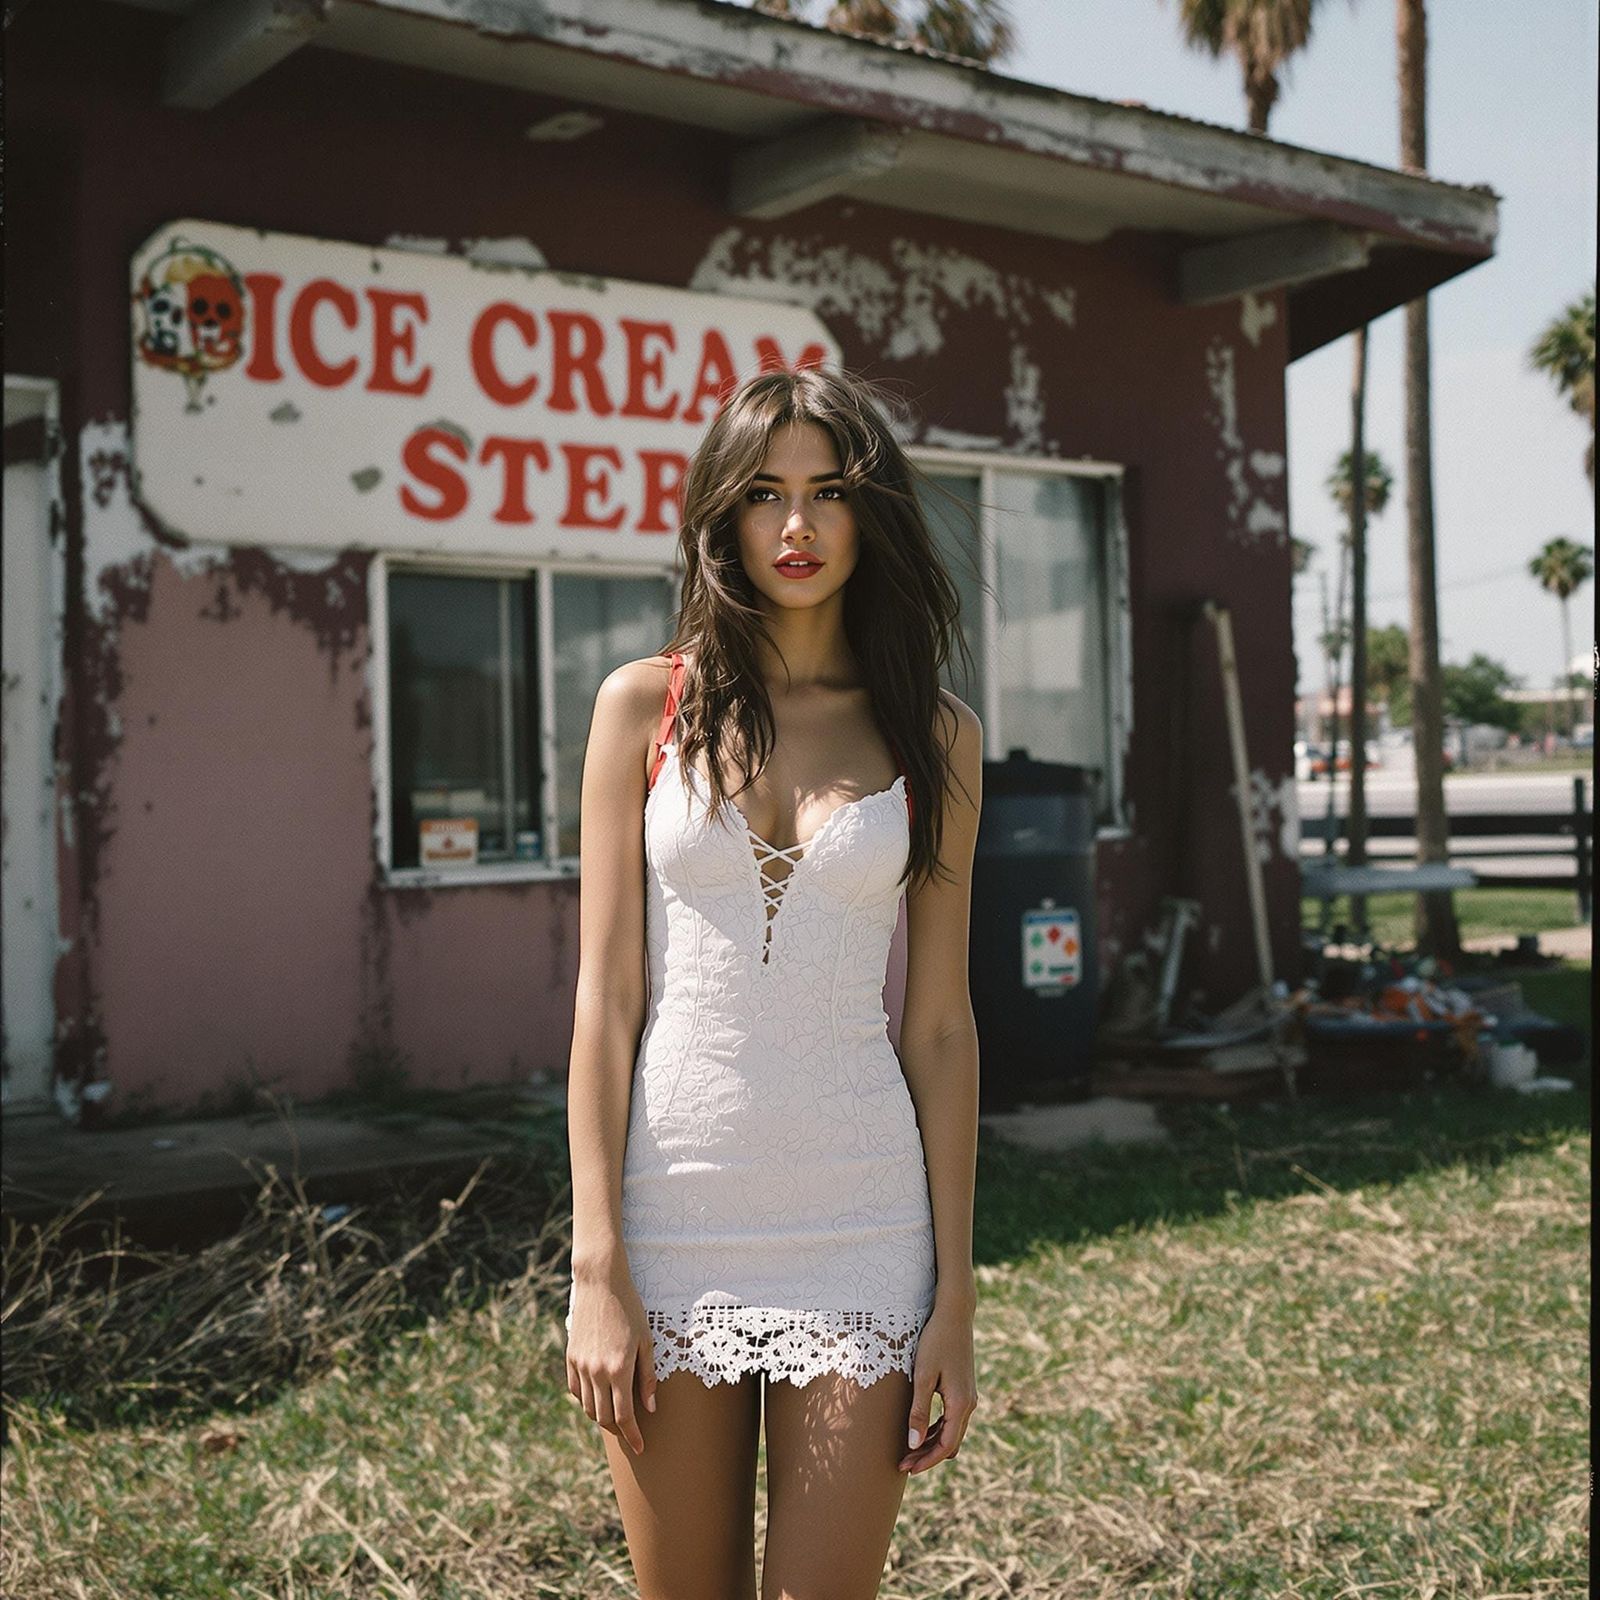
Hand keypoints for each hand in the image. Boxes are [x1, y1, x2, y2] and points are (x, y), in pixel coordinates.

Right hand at [565, 1264, 657, 1456]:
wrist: (600, 1283)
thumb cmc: (630, 1309)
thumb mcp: (646, 1341)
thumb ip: (647, 1377)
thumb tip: (650, 1408)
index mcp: (619, 1369)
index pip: (624, 1417)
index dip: (633, 1436)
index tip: (641, 1447)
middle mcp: (597, 1371)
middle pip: (604, 1417)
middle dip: (618, 1430)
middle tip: (630, 1433)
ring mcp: (581, 1365)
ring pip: (588, 1407)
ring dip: (602, 1417)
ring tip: (616, 1416)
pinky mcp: (571, 1358)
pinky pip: (576, 1390)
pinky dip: (587, 1400)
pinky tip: (598, 1397)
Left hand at [898, 1300, 977, 1473]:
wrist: (954, 1314)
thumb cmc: (936, 1341)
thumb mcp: (923, 1376)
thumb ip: (919, 1410)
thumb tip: (913, 1443)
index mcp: (961, 1403)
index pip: (945, 1446)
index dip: (926, 1460)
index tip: (906, 1468)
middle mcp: (969, 1404)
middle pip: (950, 1443)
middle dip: (927, 1456)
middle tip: (903, 1464)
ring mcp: (968, 1397)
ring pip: (951, 1432)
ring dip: (932, 1444)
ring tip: (908, 1451)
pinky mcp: (963, 1389)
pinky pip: (951, 1419)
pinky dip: (937, 1430)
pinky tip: (920, 1430)